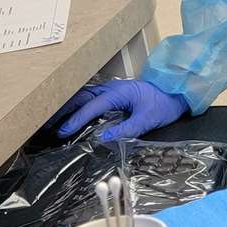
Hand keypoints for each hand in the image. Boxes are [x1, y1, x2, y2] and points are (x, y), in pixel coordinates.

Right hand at [54, 79, 188, 142]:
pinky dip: (79, 106)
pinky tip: (71, 116)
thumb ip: (127, 129)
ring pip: (84, 96)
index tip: (63, 131)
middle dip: (65, 111)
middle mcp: (112, 87)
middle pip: (82, 97)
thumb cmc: (163, 105)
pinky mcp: (113, 93)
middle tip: (49, 125)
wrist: (176, 93)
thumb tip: (104, 138)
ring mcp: (111, 88)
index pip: (92, 106)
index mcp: (119, 92)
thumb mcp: (147, 119)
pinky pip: (91, 98)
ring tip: (54, 121)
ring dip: (69, 107)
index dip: (76, 119)